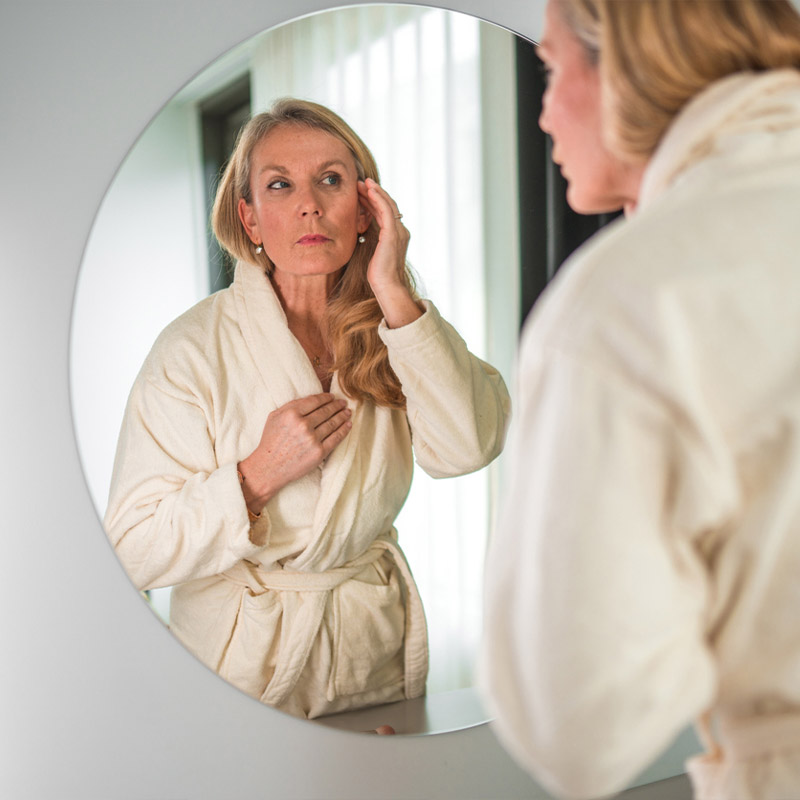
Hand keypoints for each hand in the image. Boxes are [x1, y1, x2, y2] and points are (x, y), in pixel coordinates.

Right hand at [238, 393, 351, 512]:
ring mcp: (312, 439)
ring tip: (347, 412)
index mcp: (291, 413)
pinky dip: (344, 430)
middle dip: (337, 406)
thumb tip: (312, 399)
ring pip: (333, 423)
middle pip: (326, 411)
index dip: (326, 398)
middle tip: (343, 403)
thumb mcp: (275, 417)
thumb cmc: (270, 441)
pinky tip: (348, 425)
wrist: (269, 467)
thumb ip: (291, 406)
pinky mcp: (319, 453)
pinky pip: (336, 438)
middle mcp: (303, 425)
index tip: (332, 397)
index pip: (315, 401)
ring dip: (343, 416)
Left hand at [357, 178, 410, 293]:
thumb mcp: (373, 254)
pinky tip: (369, 190)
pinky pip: (386, 211)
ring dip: (374, 192)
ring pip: (387, 205)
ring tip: (362, 182)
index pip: (385, 214)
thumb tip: (361, 235)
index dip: (373, 202)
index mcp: (396, 237)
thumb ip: (371, 242)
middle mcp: (401, 232)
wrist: (387, 286)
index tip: (361, 193)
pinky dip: (378, 198)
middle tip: (360, 183)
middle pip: (387, 206)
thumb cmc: (378, 276)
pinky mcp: (393, 234)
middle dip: (373, 193)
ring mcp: (398, 232)